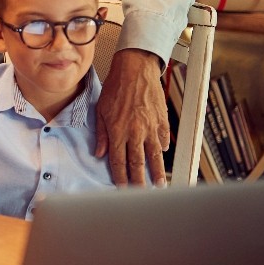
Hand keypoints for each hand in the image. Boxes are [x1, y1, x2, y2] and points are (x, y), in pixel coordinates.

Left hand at [95, 48, 169, 186]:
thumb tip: (99, 153)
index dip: (121, 178)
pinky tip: (163, 156)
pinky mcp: (162, 120)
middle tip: (143, 195)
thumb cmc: (116, 88)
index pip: (119, 161)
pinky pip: (164, 139)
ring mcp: (151, 127)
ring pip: (154, 156)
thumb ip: (101, 134)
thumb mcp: (101, 110)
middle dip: (139, 182)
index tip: (123, 190)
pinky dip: (163, 148)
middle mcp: (135, 133)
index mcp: (118, 131)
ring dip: (157, 172)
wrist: (135, 69)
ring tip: (160, 185)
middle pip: (138, 164)